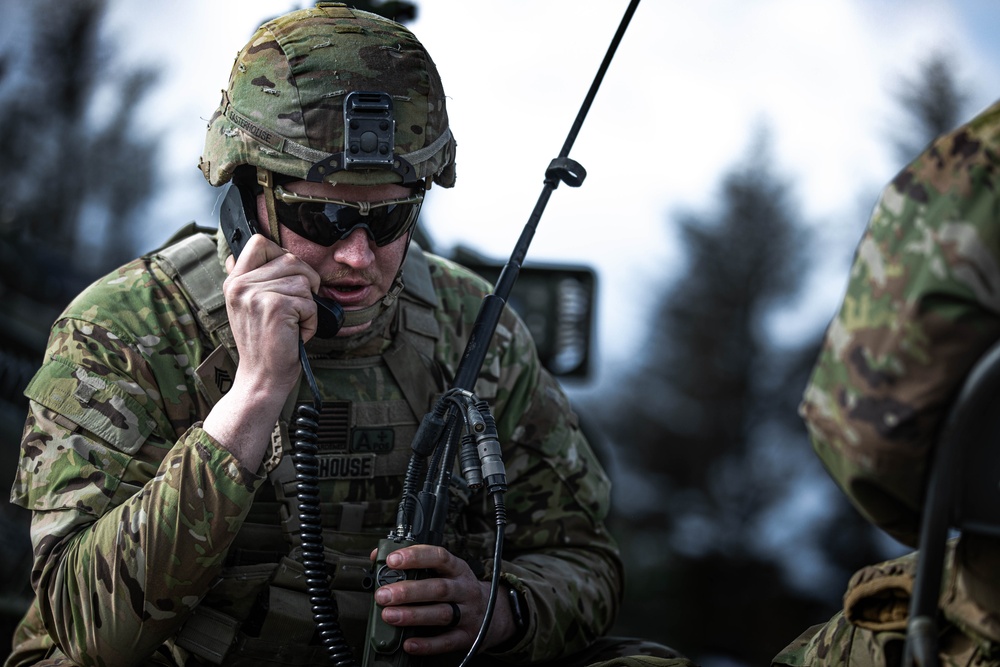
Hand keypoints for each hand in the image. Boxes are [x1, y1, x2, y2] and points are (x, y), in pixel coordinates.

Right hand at [203, 235, 320, 468]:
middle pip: (291, 260)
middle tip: (295, 309)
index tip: (289, 278)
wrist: (261, 377)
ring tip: (292, 324)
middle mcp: (240, 285)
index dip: (283, 255)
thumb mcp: (246, 307)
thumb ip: (248, 279)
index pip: (260, 242)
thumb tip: (240, 252)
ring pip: (304, 281)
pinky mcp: (275, 307)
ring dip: (307, 306)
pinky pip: (310, 302)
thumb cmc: (264, 344)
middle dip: (305, 283)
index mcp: (234, 281)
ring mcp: (256, 295)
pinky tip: (295, 333)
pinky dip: (311, 320)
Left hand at [371, 544, 516, 655]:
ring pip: (442, 613)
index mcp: (458, 569)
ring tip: (389, 616)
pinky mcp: (467, 636)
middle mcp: (465, 589)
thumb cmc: (458, 589)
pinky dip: (427, 644)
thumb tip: (378, 557)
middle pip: (438, 588)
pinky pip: (447, 641)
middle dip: (409, 591)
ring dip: (413, 615)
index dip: (416, 557)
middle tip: (384, 595)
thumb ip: (413, 563)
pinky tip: (409, 643)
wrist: (494, 614)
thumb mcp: (444, 571)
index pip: (439, 557)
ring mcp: (468, 613)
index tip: (394, 560)